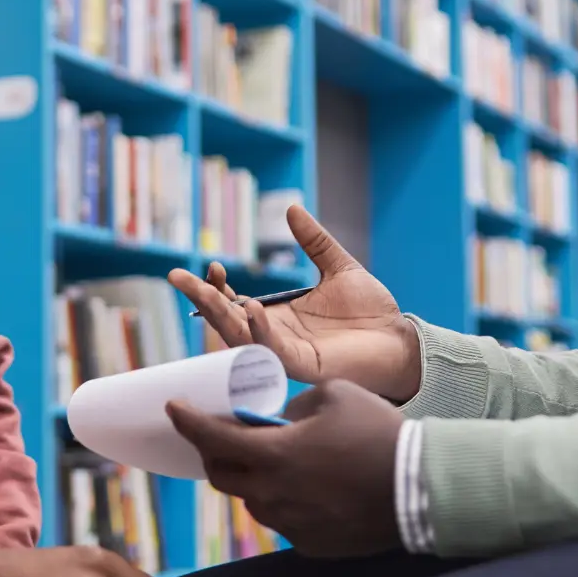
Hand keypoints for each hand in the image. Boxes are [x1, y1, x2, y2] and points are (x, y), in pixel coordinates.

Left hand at [167, 379, 406, 557]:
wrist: (420, 487)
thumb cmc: (379, 433)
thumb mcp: (334, 394)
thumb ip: (294, 405)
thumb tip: (278, 419)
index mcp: (274, 453)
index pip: (212, 438)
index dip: (187, 421)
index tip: (173, 409)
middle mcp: (273, 493)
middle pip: (222, 475)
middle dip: (214, 452)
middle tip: (222, 435)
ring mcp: (290, 523)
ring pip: (252, 500)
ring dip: (253, 478)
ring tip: (276, 461)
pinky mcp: (308, 543)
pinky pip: (283, 519)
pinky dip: (284, 500)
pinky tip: (308, 487)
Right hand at [170, 205, 422, 400]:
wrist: (402, 341)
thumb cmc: (372, 312)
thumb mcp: (338, 268)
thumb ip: (314, 242)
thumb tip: (291, 209)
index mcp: (279, 317)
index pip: (234, 305)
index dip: (217, 287)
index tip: (213, 263)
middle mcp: (275, 337)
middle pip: (226, 321)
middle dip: (201, 299)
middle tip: (176, 276)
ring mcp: (286, 354)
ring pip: (240, 338)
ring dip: (220, 315)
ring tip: (206, 290)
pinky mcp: (303, 367)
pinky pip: (272, 351)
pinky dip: (258, 331)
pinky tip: (251, 307)